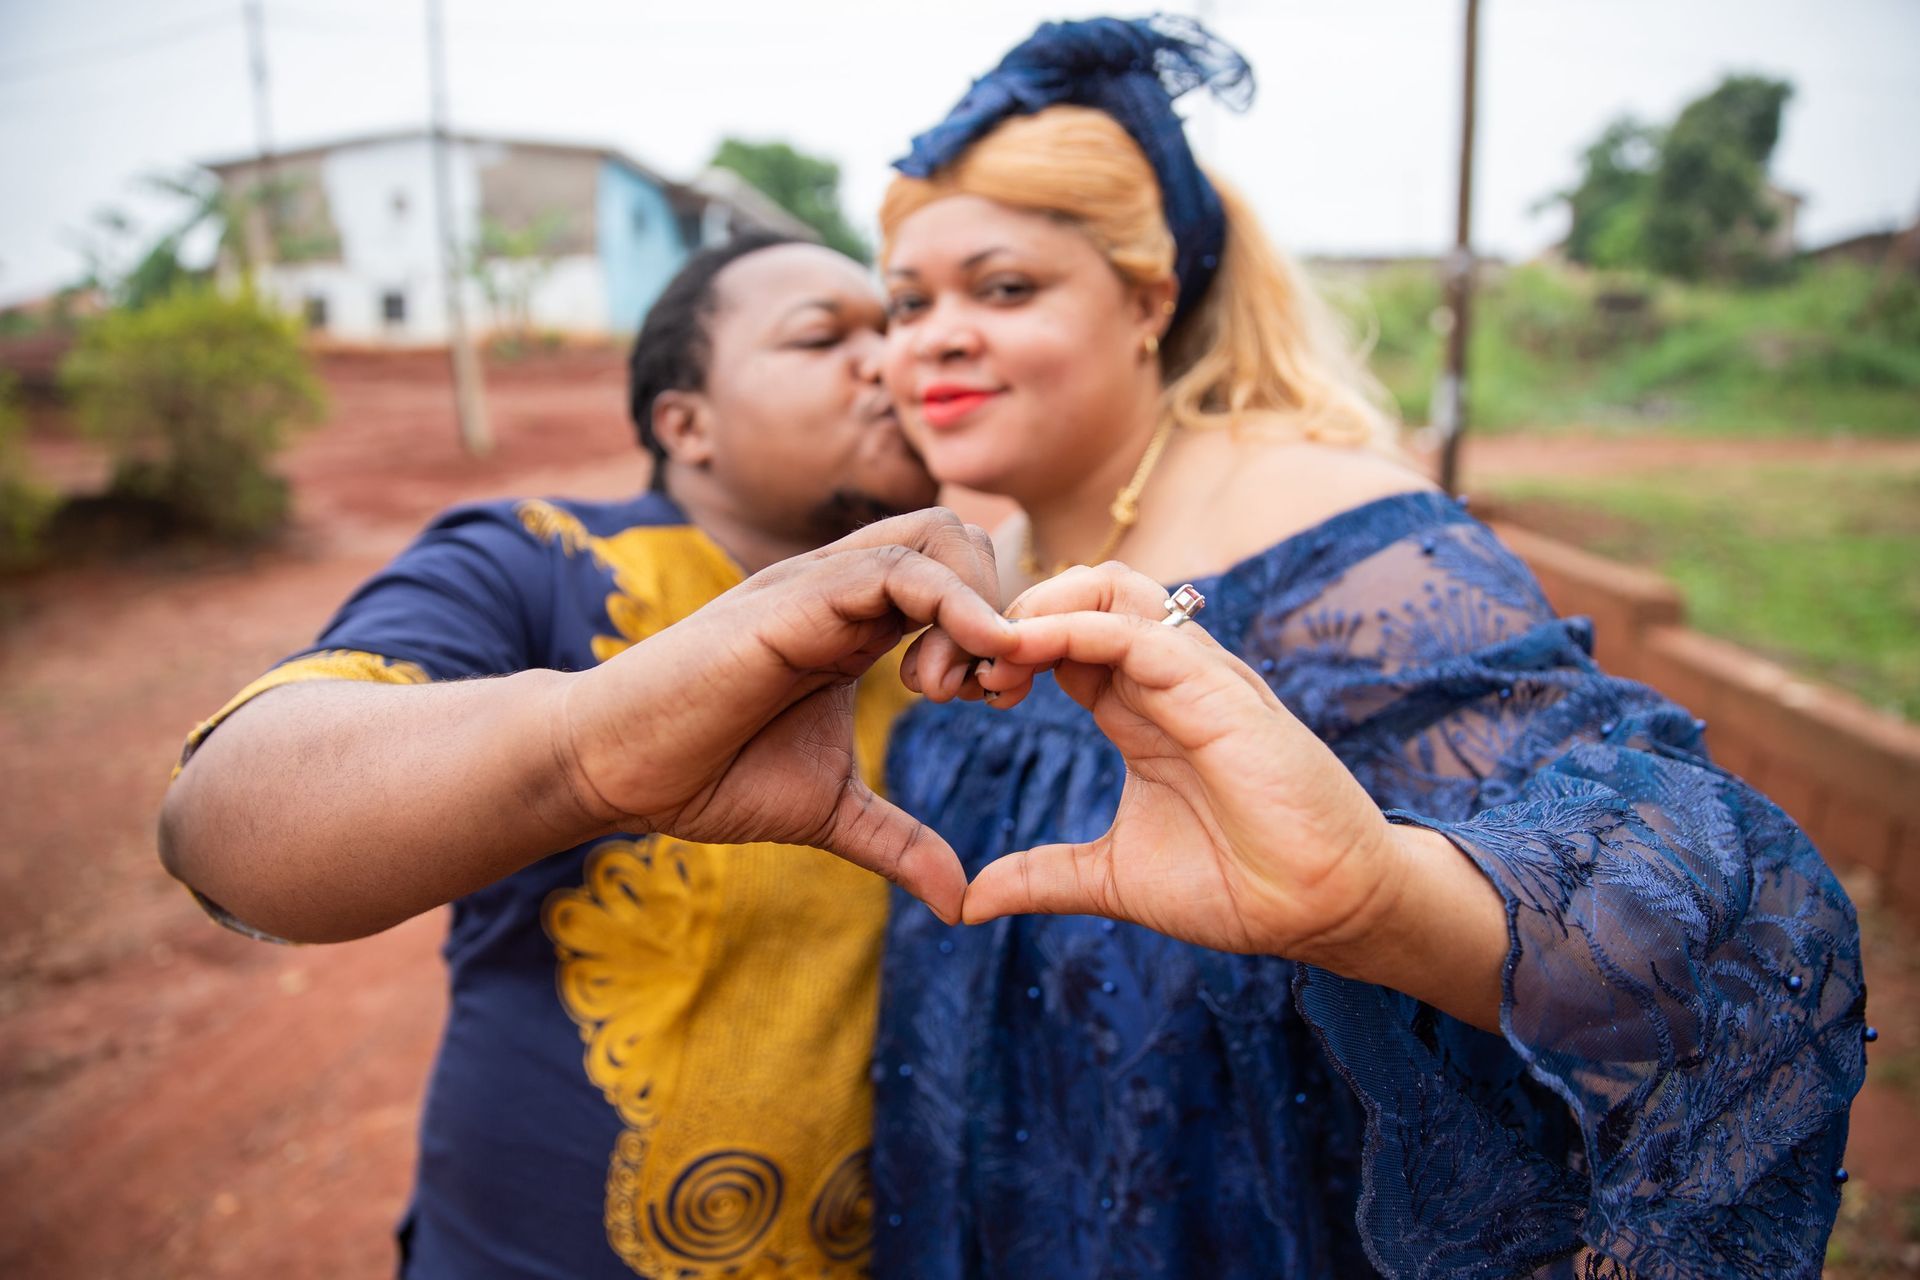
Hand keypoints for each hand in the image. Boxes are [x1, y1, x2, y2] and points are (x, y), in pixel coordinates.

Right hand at [560, 509, 1014, 922]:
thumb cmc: (708, 775)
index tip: (1001, 701)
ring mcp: (816, 585)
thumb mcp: (829, 812)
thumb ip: (899, 842)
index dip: (1000, 629)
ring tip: (953, 692)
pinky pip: (892, 568)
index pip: (959, 577)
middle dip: (1001, 607)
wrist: (613, 768)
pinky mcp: (790, 601)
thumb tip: (960, 902)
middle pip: (960, 538)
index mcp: (857, 623)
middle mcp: (842, 589)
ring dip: (977, 609)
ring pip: (937, 537)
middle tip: (989, 694)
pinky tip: (954, 673)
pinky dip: (949, 605)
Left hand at [962, 562, 1409, 965]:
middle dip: (1002, 614)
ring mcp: (1194, 676)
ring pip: (1106, 589)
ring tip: (984, 659)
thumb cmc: (1237, 887)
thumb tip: (967, 903)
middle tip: (951, 669)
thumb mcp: (1110, 878)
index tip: (948, 690)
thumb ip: (1041, 876)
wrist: (1325, 909)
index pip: (1057, 638)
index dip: (997, 649)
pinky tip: (1019, 654)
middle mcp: (1164, 677)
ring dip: (1033, 608)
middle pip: (1073, 594)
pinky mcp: (1218, 689)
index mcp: (1139, 708)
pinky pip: (1135, 631)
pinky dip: (1070, 629)